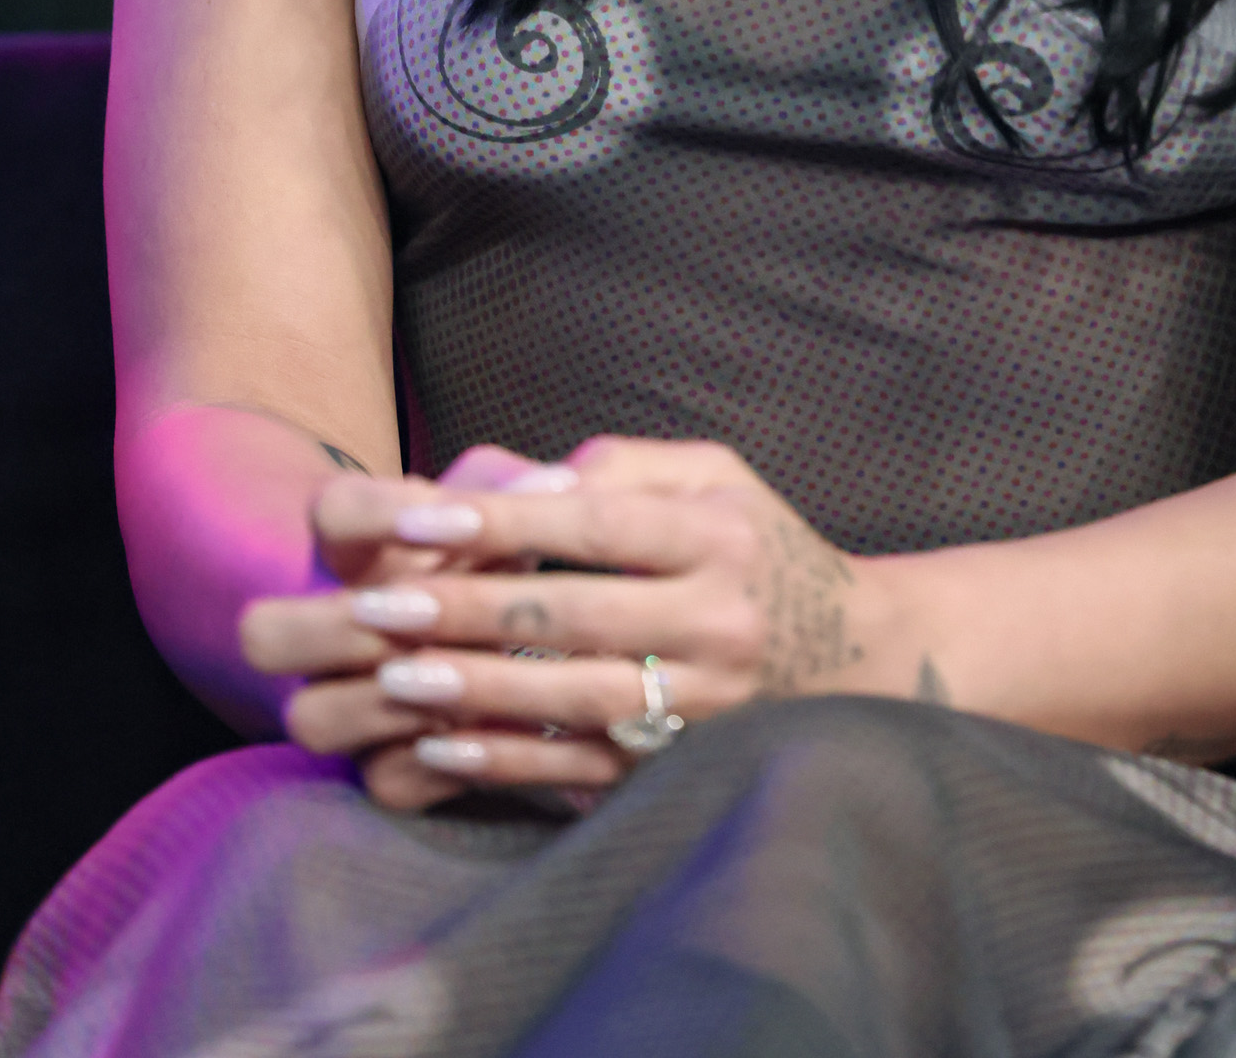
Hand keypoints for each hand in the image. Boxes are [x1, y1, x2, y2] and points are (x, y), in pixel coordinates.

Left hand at [238, 438, 883, 811]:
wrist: (861, 659)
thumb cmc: (759, 549)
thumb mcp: (717, 476)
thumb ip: (622, 467)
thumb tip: (524, 486)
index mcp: (716, 535)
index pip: (596, 523)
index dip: (503, 521)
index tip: (417, 520)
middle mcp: (715, 620)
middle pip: (574, 613)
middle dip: (466, 610)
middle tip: (374, 607)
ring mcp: (704, 705)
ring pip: (572, 699)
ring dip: (475, 691)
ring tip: (392, 678)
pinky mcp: (685, 769)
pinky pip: (583, 767)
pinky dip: (507, 760)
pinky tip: (437, 747)